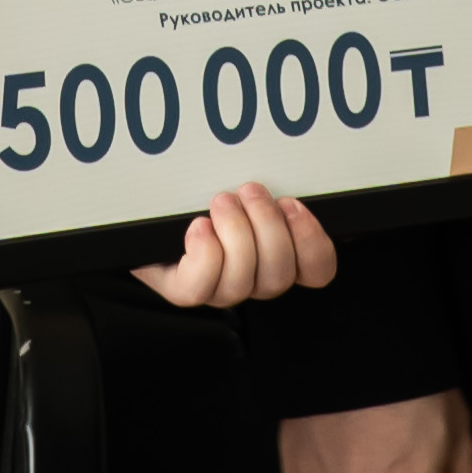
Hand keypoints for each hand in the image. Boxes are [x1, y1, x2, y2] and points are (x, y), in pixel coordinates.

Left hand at [133, 180, 340, 309]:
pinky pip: (198, 288)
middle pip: (279, 276)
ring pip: (241, 282)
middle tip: (249, 191)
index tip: (293, 206)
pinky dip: (203, 254)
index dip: (312, 243)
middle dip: (266, 227)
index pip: (318, 271)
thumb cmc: (207, 192)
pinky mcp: (183, 289)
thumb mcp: (250, 187)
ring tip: (221, 201)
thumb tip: (300, 183)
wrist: (153, 207)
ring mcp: (218, 289)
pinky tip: (199, 226)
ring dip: (235, 233)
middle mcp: (254, 279)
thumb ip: (278, 189)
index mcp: (280, 256)